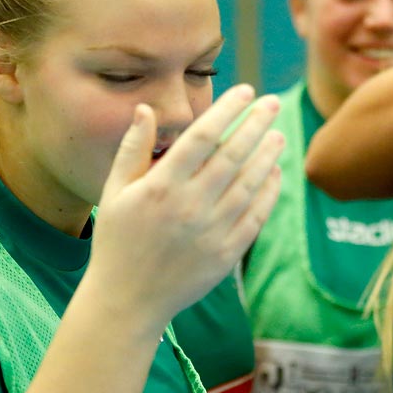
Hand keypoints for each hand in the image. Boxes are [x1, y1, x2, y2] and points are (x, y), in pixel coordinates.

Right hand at [90, 84, 284, 330]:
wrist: (127, 301)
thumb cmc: (117, 240)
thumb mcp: (113, 191)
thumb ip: (133, 148)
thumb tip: (146, 109)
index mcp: (161, 187)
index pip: (203, 136)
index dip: (227, 109)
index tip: (245, 91)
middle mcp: (190, 206)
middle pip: (233, 155)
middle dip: (257, 124)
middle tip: (273, 102)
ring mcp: (212, 232)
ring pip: (250, 184)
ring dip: (268, 155)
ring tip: (279, 134)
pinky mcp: (226, 255)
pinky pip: (256, 216)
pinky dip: (268, 192)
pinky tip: (274, 173)